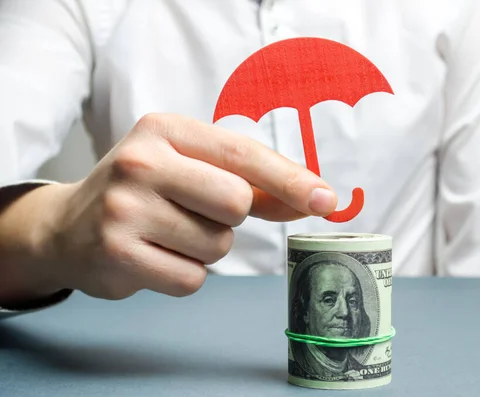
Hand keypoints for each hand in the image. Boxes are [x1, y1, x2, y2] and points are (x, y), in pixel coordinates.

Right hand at [21, 114, 337, 300]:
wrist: (67, 225)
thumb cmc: (144, 192)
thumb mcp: (190, 169)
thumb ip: (251, 183)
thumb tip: (313, 198)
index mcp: (165, 130)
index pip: (244, 154)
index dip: (290, 179)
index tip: (325, 200)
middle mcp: (142, 162)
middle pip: (236, 202)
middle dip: (230, 218)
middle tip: (195, 212)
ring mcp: (125, 208)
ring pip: (217, 245)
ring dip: (205, 248)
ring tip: (167, 234)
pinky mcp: (117, 253)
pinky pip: (191, 278)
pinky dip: (185, 274)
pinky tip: (155, 256)